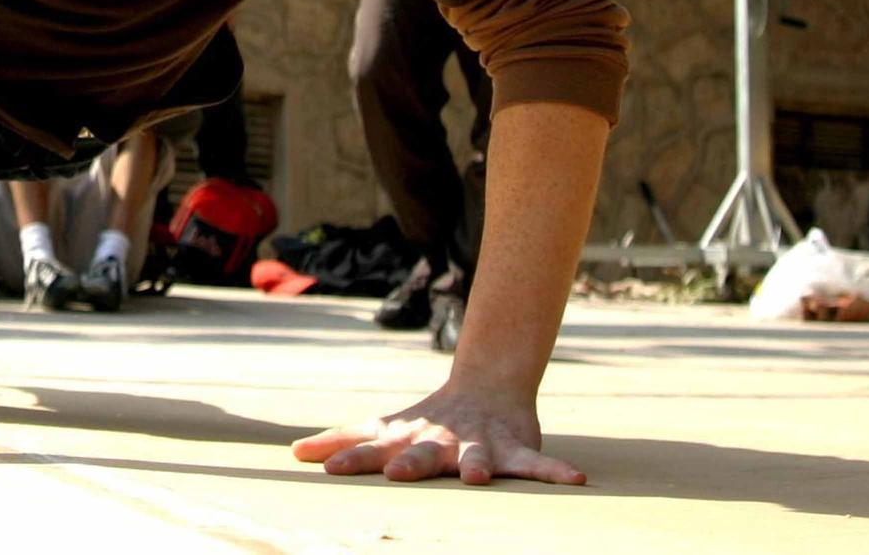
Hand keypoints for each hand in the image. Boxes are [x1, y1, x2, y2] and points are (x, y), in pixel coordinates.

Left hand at [291, 382, 584, 485]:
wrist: (484, 388)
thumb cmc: (424, 421)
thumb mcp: (383, 428)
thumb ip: (341, 441)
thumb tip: (293, 454)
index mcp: (405, 438)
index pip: (371, 447)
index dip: (348, 457)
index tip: (325, 469)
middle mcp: (439, 441)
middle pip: (420, 453)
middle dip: (409, 463)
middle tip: (396, 473)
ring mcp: (477, 445)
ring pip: (476, 458)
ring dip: (477, 466)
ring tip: (479, 479)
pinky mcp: (514, 451)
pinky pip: (538, 465)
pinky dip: (555, 471)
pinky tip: (576, 480)